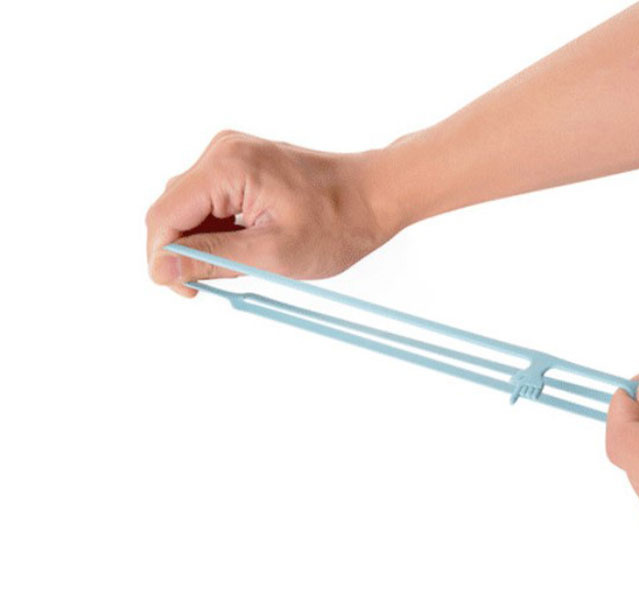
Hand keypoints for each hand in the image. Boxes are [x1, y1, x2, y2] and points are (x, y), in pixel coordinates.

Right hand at [146, 131, 395, 296]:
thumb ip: (211, 260)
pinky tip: (245, 247)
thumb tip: (161, 270)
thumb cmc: (336, 224)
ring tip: (243, 263)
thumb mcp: (271, 253)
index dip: (163, 259)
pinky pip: (211, 202)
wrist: (374, 196)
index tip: (184, 291)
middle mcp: (222, 151)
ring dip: (203, 243)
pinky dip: (219, 231)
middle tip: (212, 286)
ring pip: (190, 209)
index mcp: (227, 166)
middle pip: (172, 210)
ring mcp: (231, 155)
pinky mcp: (241, 165)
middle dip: (182, 252)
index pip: (165, 215)